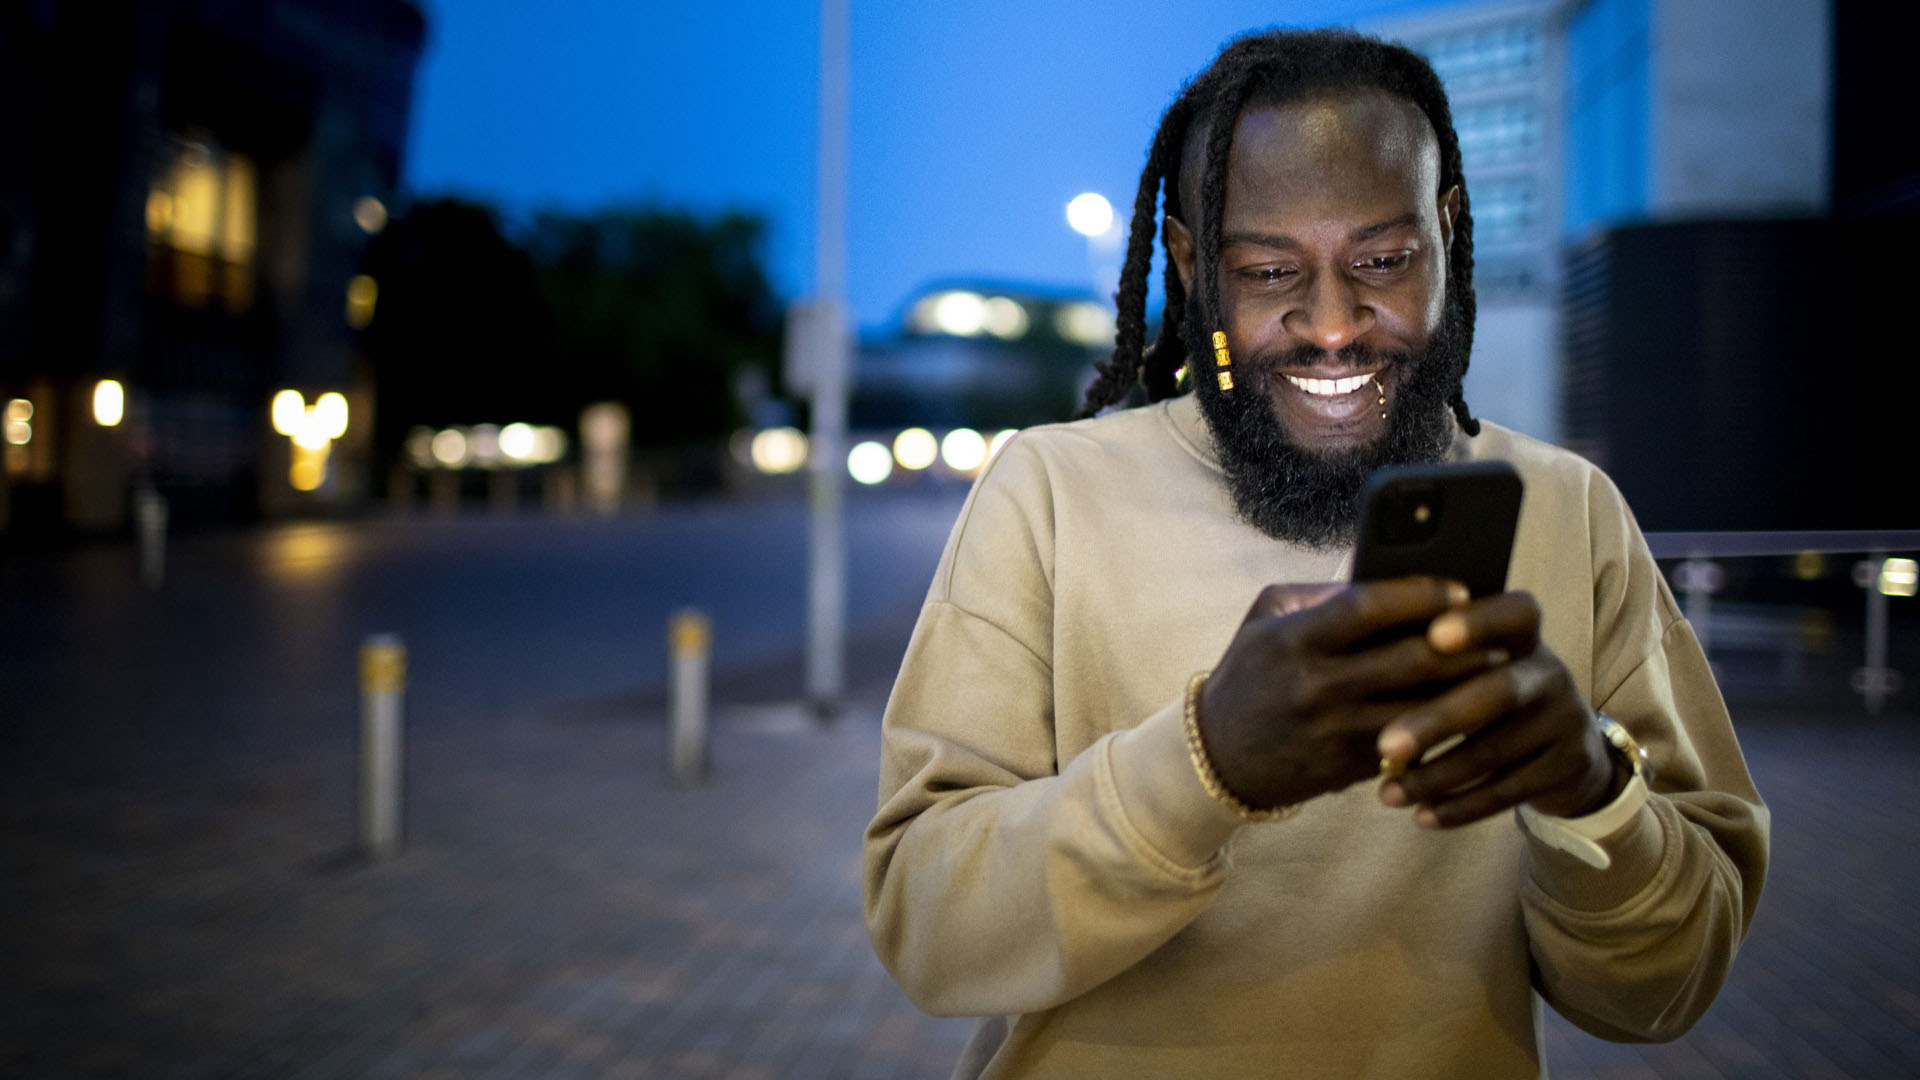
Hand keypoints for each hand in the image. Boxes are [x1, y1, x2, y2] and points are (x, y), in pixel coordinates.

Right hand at [1197, 577, 1510, 810]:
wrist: (1217, 757)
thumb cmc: (1249, 672)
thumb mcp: (1266, 619)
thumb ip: (1322, 594)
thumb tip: (1388, 575)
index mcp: (1294, 639)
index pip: (1370, 606)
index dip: (1422, 594)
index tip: (1461, 589)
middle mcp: (1316, 685)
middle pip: (1412, 659)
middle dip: (1464, 644)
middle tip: (1499, 632)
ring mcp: (1335, 731)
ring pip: (1422, 707)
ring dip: (1466, 689)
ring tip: (1495, 669)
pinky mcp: (1348, 767)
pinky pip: (1412, 742)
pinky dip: (1443, 726)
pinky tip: (1468, 710)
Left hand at [1375, 591, 1625, 826]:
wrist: (1565, 746)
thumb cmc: (1486, 690)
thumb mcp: (1475, 663)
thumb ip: (1433, 654)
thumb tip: (1361, 658)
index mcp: (1523, 635)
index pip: (1514, 613)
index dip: (1480, 623)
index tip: (1433, 636)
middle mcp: (1550, 671)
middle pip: (1499, 692)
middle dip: (1438, 720)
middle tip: (1385, 746)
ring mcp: (1565, 720)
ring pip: (1496, 750)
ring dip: (1436, 776)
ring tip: (1387, 794)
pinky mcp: (1568, 766)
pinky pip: (1509, 791)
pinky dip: (1461, 807)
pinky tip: (1421, 816)